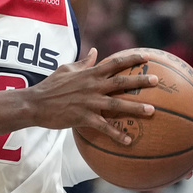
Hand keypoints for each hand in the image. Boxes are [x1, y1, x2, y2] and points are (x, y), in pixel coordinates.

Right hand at [27, 48, 157, 144]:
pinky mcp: (84, 117)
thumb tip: (95, 51)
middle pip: (121, 82)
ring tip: (152, 111)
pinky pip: (104, 127)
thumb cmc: (50, 85)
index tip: (147, 57)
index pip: (114, 63)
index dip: (132, 59)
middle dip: (140, 80)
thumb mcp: (66, 69)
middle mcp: (92, 86)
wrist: (35, 103)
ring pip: (117, 104)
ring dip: (136, 107)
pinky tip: (129, 141)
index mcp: (89, 73)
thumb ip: (83, 62)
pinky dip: (117, 134)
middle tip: (157, 81)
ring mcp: (89, 102)